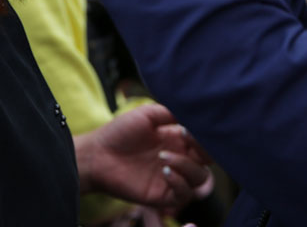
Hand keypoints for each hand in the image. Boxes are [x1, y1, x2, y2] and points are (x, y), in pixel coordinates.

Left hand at [76, 104, 212, 208]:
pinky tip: (164, 171)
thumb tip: (194, 112)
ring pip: (200, 178)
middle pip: (209, 160)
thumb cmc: (120, 132)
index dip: (205, 135)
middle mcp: (180, 158)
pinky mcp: (163, 195)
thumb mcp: (147, 114)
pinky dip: (179, 182)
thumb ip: (171, 112)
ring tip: (162, 157)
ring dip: (187, 166)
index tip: (188, 127)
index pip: (205, 140)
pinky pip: (184, 194)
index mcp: (178, 139)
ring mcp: (172, 177)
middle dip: (203, 149)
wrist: (97, 154)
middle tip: (183, 137)